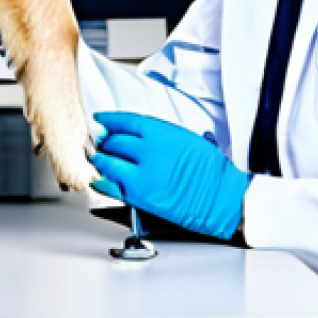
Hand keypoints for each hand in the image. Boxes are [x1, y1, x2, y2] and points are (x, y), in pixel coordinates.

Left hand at [91, 111, 250, 240]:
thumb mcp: (183, 137)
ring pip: (108, 163)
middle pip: (113, 141)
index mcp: (159, 132)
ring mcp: (141, 175)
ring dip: (100, 160)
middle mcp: (146, 151)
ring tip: (97, 158)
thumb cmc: (209, 168)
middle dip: (105, 141)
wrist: (220, 196)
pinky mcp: (140, 197)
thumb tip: (137, 137)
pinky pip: (112, 187)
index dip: (108, 120)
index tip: (100, 119)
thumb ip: (157, 136)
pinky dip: (102, 182)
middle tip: (100, 141)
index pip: (123, 121)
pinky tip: (98, 180)